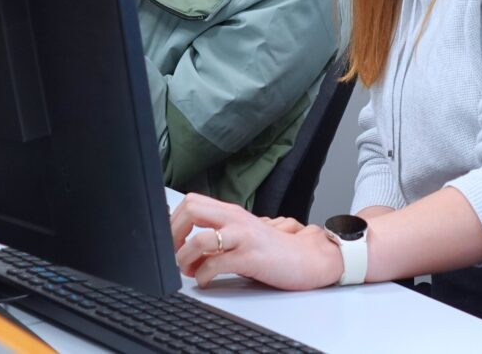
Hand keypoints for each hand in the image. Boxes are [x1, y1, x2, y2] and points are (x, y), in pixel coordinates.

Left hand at [171, 192, 342, 289]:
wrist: (309, 258)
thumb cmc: (276, 249)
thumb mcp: (245, 234)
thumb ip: (221, 233)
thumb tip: (189, 243)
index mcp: (233, 212)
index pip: (192, 202)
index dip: (174, 220)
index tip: (172, 240)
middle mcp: (236, 219)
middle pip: (191, 210)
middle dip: (174, 233)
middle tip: (175, 253)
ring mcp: (244, 236)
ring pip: (201, 237)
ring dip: (185, 256)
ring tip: (187, 269)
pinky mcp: (251, 257)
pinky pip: (217, 263)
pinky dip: (203, 275)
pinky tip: (205, 280)